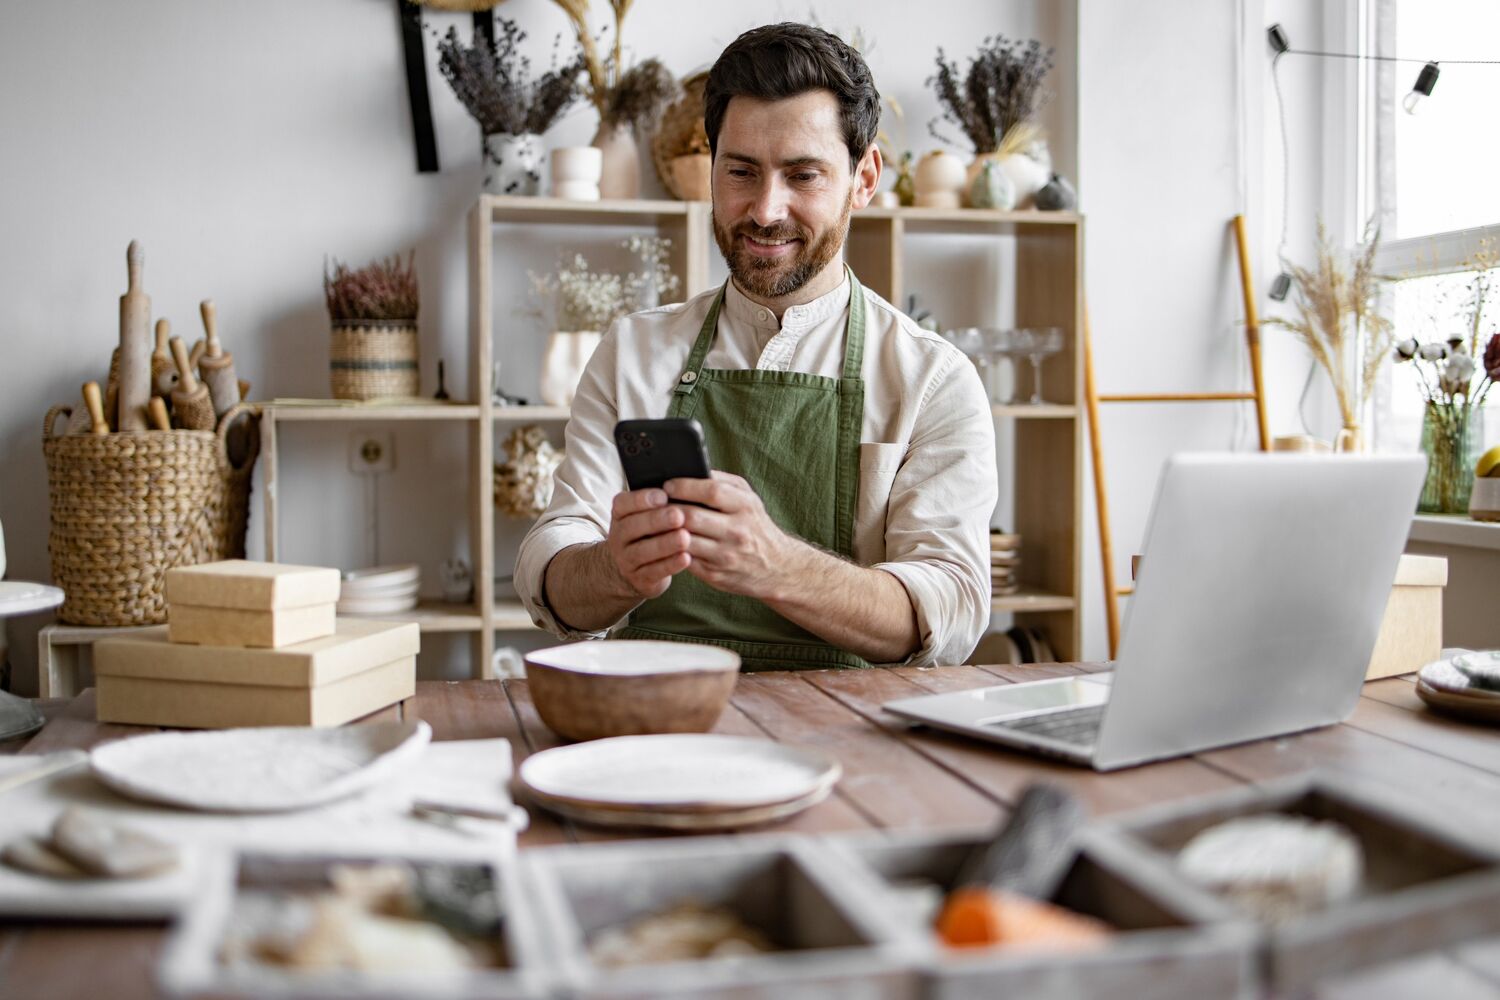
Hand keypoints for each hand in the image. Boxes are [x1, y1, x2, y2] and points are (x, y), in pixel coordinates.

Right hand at [605, 488, 690, 598]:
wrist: (630, 569)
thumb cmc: (647, 533)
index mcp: (620, 515)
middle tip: (679, 515)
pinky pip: (654, 572)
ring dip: (665, 544)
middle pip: (633, 527)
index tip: (663, 495)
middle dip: (657, 520)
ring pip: (643, 551)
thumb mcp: (644, 515)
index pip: (624, 504)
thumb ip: (659, 503)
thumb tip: (684, 487)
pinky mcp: (640, 579)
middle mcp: (618, 537)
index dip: (642, 499)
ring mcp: (626, 560)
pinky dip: (671, 565)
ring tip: (685, 537)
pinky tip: (686, 558)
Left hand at [664, 471, 794, 599]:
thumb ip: (723, 482)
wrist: (776, 567)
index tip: (668, 485)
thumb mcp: (748, 500)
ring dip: (664, 531)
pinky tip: (662, 542)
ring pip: (684, 540)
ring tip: (653, 522)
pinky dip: (670, 550)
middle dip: (669, 509)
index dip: (685, 486)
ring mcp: (726, 556)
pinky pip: (684, 560)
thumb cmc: (755, 526)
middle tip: (654, 504)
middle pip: (692, 517)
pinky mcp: (715, 575)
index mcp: (745, 507)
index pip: (711, 491)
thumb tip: (691, 469)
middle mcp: (737, 532)